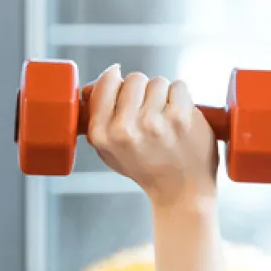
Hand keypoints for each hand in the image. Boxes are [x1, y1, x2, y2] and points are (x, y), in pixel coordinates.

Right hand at [85, 65, 215, 206]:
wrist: (182, 191)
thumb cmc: (146, 168)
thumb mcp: (109, 151)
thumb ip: (95, 118)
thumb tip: (89, 86)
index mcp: (102, 134)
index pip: (105, 82)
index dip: (116, 81)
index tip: (124, 88)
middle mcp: (124, 128)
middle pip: (133, 78)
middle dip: (142, 90)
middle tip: (149, 112)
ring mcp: (153, 121)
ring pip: (158, 82)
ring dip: (163, 96)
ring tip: (165, 120)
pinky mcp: (180, 117)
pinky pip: (179, 86)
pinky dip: (182, 99)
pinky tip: (179, 120)